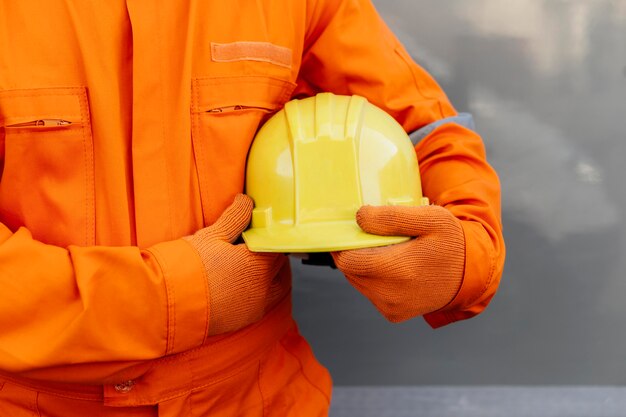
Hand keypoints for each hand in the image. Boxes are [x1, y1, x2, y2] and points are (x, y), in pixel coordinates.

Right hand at [185, 194, 288, 334]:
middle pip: (279, 266)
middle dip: (271, 254)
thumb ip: (235, 217)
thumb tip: (246, 200)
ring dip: (271, 276)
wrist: (168, 305)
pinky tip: (243, 285)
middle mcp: (263, 287)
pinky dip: (259, 293)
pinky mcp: (244, 320)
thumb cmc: (189, 267)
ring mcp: (255, 306)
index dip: (270, 235)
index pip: (277, 245)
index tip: (261, 231)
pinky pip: (261, 303)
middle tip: (258, 246)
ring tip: (255, 266)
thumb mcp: (212, 236)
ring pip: (275, 287)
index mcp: (258, 264)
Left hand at [331, 204, 464, 321]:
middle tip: (371, 237)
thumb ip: (392, 217)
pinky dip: (373, 279)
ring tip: (385, 251)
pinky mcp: (393, 314)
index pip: (347, 260)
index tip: (350, 230)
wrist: (470, 274)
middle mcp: (391, 294)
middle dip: (354, 253)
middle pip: (350, 271)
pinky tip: (391, 268)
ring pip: (357, 282)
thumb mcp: (430, 218)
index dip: (343, 244)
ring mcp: (391, 307)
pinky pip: (370, 293)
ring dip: (363, 266)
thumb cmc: (450, 242)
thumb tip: (360, 217)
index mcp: (398, 270)